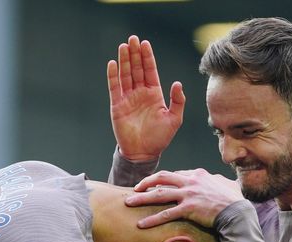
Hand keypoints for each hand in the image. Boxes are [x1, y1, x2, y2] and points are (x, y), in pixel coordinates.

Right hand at [107, 35, 184, 160]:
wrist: (143, 153)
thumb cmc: (160, 138)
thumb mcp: (174, 119)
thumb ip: (178, 101)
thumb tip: (177, 83)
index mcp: (154, 94)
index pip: (150, 71)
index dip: (148, 57)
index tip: (145, 43)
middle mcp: (140, 93)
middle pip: (137, 69)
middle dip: (135, 54)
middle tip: (133, 39)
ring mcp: (128, 98)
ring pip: (126, 75)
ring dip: (124, 60)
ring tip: (123, 46)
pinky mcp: (117, 105)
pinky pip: (114, 88)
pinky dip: (113, 76)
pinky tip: (113, 64)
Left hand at [125, 169, 243, 227]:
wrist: (238, 213)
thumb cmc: (233, 201)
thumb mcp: (224, 184)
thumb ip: (216, 180)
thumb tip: (217, 178)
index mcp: (198, 174)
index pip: (175, 174)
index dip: (162, 180)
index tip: (154, 186)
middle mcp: (191, 181)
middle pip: (162, 178)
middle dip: (145, 183)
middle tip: (135, 189)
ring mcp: (188, 194)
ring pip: (159, 194)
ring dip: (141, 199)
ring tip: (128, 203)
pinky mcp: (188, 208)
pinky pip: (166, 214)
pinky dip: (152, 219)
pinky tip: (142, 224)